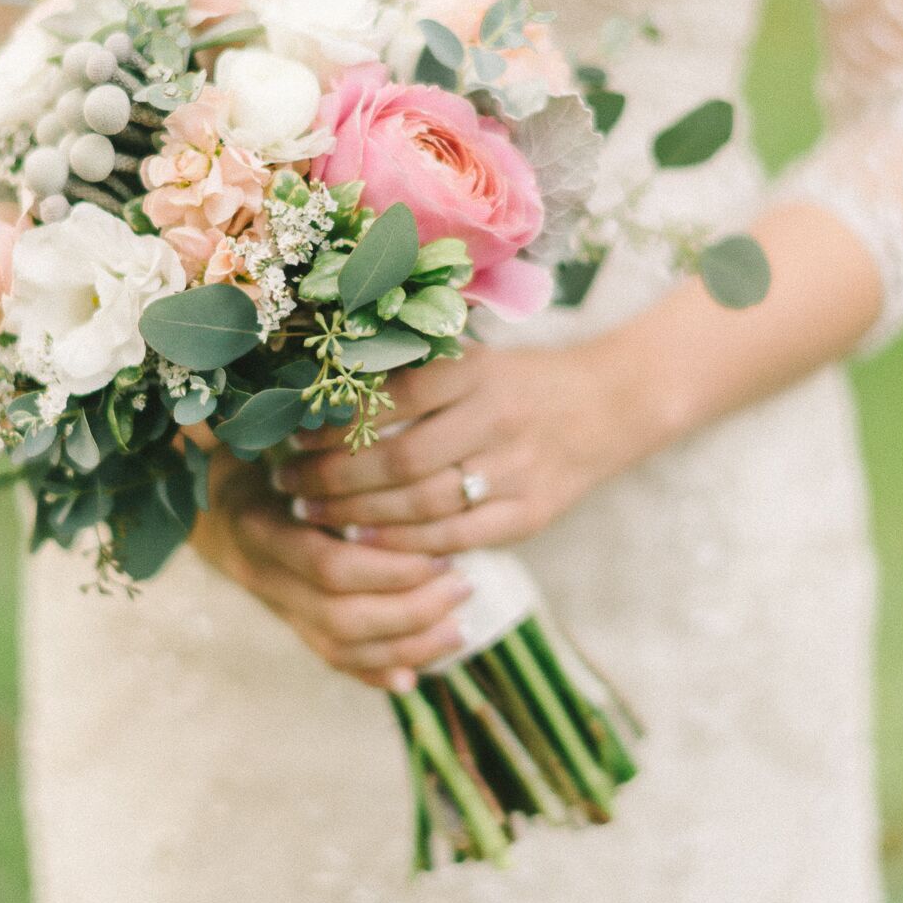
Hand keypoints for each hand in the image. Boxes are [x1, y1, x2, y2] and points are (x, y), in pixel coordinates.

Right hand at [186, 439, 470, 691]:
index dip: (386, 567)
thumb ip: (277, 431)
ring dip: (403, 643)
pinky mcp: (291, 622)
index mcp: (260, 530)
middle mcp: (266, 577)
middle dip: (408, 609)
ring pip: (339, 645)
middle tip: (463, 585)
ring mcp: (278, 606)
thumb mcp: (256, 436)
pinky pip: (331, 659)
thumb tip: (287, 408)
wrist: (203, 500)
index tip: (440, 552)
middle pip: (340, 615)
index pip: (327, 565)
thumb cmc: (245, 454)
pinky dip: (371, 673)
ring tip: (458, 629)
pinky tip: (413, 679)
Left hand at [272, 343, 623, 555]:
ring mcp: (517, 470)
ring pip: (424, 503)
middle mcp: (497, 419)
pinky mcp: (531, 513)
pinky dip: (408, 544)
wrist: (612, 404)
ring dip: (359, 513)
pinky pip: (458, 537)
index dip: (336, 421)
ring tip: (314, 511)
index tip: (293, 432)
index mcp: (477, 372)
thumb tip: (327, 397)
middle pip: (401, 459)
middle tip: (290, 482)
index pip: (393, 399)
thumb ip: (414, 376)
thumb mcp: (474, 359)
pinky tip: (367, 542)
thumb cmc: (522, 381)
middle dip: (334, 477)